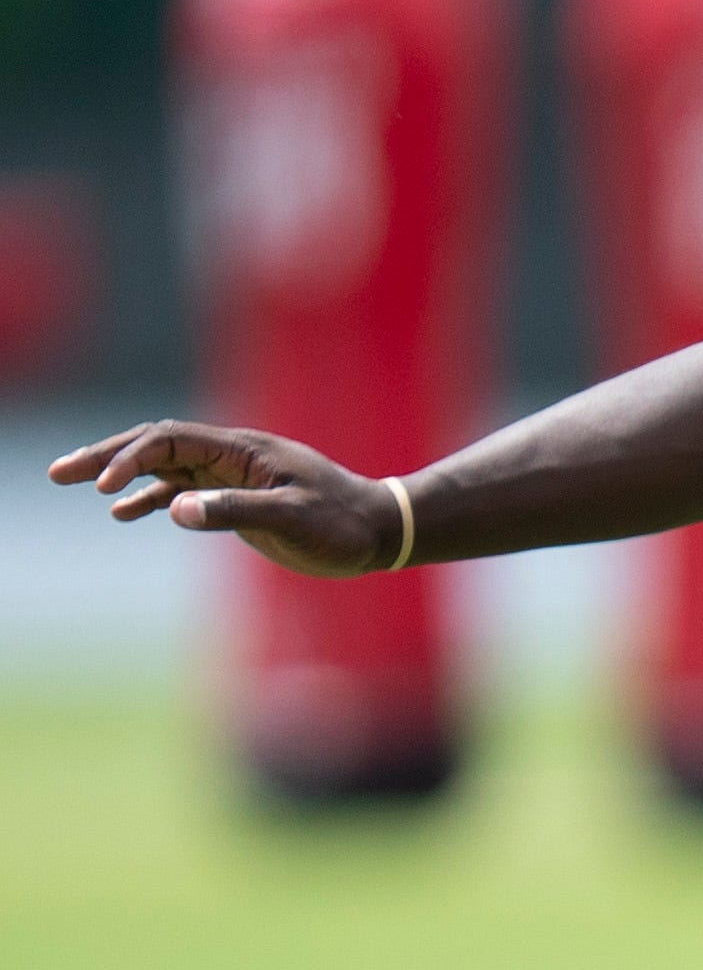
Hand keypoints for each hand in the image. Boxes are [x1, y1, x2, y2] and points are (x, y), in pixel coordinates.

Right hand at [47, 421, 399, 577]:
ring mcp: (233, 475)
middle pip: (158, 443)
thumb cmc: (341, 524)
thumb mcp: (290, 520)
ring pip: (164, 465)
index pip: (173, 439)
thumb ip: (234, 511)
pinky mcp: (237, 498)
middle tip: (57, 472)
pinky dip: (149, 498)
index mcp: (244, 450)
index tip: (104, 487)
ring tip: (72, 483)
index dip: (132, 457)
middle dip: (107, 454)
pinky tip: (121, 513)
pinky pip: (182, 490)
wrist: (378, 531)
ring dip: (119, 472)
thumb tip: (175, 508)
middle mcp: (233, 455)